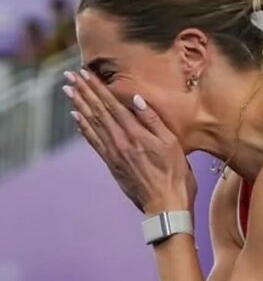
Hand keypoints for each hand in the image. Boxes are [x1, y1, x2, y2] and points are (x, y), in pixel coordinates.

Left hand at [64, 70, 195, 214]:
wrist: (166, 206)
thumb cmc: (175, 176)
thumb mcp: (172, 145)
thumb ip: (153, 121)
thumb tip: (135, 99)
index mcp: (136, 134)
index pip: (112, 105)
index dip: (98, 88)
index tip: (85, 73)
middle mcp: (120, 142)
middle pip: (98, 112)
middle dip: (84, 92)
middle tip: (70, 76)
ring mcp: (114, 154)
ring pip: (92, 125)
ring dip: (80, 106)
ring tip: (69, 91)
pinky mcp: (112, 165)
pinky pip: (94, 142)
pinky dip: (84, 128)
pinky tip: (77, 119)